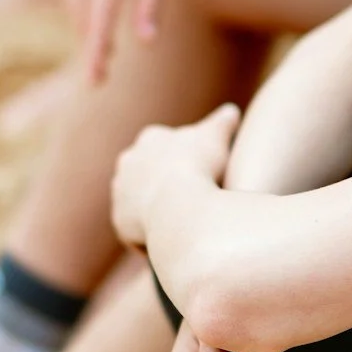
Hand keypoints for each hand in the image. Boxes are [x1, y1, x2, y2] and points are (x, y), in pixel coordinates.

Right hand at [61, 0, 201, 82]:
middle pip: (85, 19)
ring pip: (76, 3)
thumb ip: (151, 5)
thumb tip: (143, 44)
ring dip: (88, 24)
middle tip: (102, 72)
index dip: (96, 57)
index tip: (94, 83)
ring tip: (102, 45)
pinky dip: (84, 2)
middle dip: (93, 45)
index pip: (100, 27)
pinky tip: (98, 9)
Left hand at [111, 103, 238, 251]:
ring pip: (139, 202)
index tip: (200, 173)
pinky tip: (174, 240)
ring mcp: (120, 192)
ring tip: (182, 223)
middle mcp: (128, 162)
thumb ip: (222, 123)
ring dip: (156, 211)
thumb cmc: (200, 166)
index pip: (164, 147)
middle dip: (163, 184)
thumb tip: (231, 111)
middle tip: (191, 199)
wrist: (178, 204)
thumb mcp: (217, 137)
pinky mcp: (120, 221)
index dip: (184, 160)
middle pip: (146, 174)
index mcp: (150, 139)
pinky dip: (153, 236)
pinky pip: (138, 231)